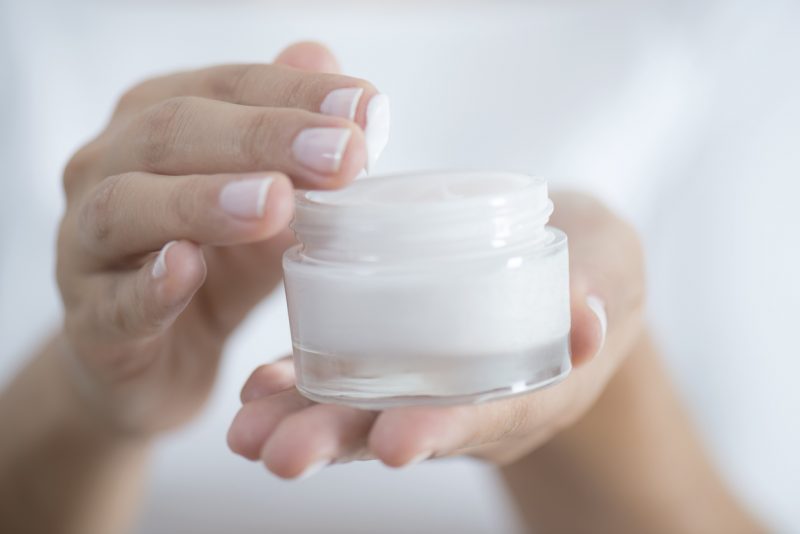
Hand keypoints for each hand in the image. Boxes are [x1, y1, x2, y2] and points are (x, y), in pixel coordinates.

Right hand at [55, 42, 385, 435]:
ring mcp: (85, 246)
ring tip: (273, 203)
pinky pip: (113, 300)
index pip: (225, 87)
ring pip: (128, 206)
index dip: (296, 93)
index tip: (365, 108)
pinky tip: (189, 269)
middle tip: (340, 154)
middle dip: (263, 138)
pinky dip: (151, 285)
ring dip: (204, 200)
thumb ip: (299, 149)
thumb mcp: (269, 205)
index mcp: (156, 124)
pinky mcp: (89, 321)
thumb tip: (351, 87)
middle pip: (173, 132)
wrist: (157, 360)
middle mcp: (108, 169)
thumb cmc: (217, 268)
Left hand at [227, 191, 644, 476]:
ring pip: (362, 412)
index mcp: (535, 386)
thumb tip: (590, 315)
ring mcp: (431, 385)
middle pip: (405, 429)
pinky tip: (257, 387)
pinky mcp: (398, 358)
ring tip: (245, 431)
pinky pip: (346, 377)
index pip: (488, 415)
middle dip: (342, 443)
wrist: (565, 277)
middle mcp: (473, 401)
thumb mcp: (615, 263)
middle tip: (281, 455)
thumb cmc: (593, 268)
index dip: (442, 429)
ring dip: (302, 421)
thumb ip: (604, 282)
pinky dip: (300, 383)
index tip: (394, 445)